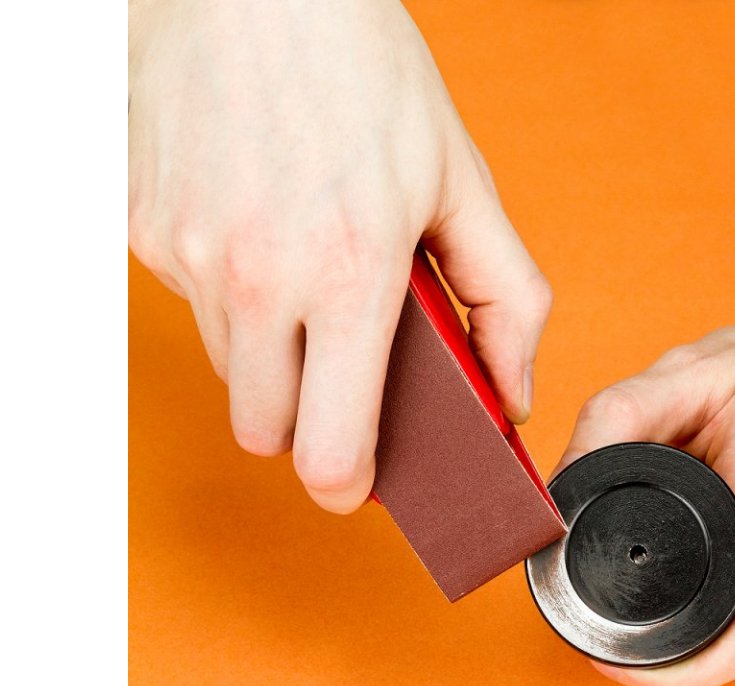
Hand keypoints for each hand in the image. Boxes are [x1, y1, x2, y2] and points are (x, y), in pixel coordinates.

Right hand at [128, 0, 550, 512]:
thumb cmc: (365, 74)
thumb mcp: (462, 182)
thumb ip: (506, 300)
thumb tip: (513, 393)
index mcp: (348, 274)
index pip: (326, 450)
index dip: (347, 483)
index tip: (358, 481)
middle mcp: (256, 277)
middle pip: (264, 432)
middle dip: (305, 421)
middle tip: (339, 369)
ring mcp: (186, 254)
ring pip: (228, 368)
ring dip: (269, 349)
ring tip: (307, 271)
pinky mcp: (141, 228)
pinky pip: (189, 303)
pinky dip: (228, 290)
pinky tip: (259, 226)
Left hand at [554, 266, 734, 685]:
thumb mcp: (686, 370)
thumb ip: (615, 417)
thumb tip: (562, 486)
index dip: (681, 664)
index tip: (618, 658)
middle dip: (670, 660)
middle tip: (606, 636)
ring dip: (699, 647)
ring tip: (640, 614)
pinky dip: (726, 627)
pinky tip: (688, 599)